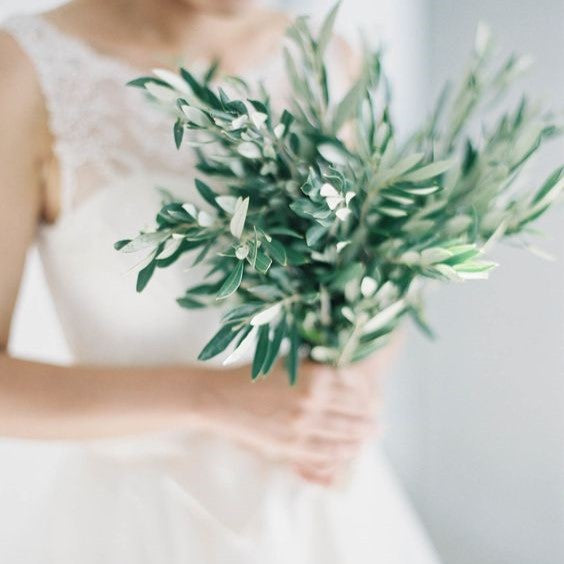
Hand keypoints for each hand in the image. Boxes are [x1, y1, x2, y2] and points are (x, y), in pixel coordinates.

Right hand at [198, 345, 395, 486]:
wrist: (220, 398)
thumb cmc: (252, 375)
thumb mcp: (285, 362)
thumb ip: (314, 366)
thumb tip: (340, 368)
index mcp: (312, 375)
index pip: (353, 385)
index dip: (366, 392)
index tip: (372, 396)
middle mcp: (311, 399)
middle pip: (353, 411)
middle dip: (369, 418)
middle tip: (379, 422)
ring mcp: (301, 424)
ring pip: (343, 434)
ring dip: (361, 436)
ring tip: (370, 436)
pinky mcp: (289, 444)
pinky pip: (324, 452)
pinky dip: (342, 453)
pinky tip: (350, 451)